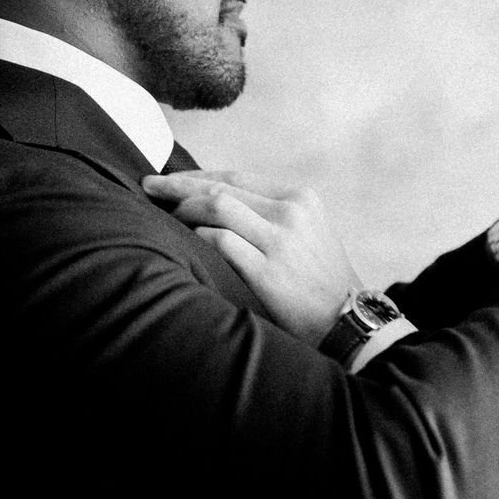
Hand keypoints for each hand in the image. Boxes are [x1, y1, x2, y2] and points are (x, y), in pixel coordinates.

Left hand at [142, 169, 362, 344]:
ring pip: (216, 207)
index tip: (171, 179)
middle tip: (148, 186)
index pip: (237, 176)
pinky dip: (196, 238)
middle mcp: (292, 211)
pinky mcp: (269, 270)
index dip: (198, 176)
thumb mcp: (309, 232)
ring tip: (161, 217)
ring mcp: (281, 240)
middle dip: (178, 184)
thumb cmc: (322, 281)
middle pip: (221, 187)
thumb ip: (272, 214)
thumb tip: (217, 202)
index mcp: (301, 197)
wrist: (350, 322)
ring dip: (182, 210)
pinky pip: (219, 242)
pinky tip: (182, 243)